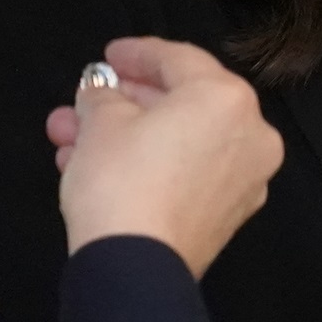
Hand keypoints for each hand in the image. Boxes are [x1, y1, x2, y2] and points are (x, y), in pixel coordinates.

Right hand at [50, 38, 283, 275]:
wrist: (136, 267)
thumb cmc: (121, 180)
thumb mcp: (101, 123)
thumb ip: (103, 95)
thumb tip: (102, 93)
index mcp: (227, 99)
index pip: (178, 60)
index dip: (137, 54)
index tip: (107, 57)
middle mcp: (251, 135)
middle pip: (181, 103)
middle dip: (123, 103)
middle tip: (83, 102)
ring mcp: (246, 178)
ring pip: (178, 142)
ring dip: (124, 136)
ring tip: (70, 139)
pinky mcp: (228, 214)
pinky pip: (186, 173)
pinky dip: (148, 164)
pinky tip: (94, 167)